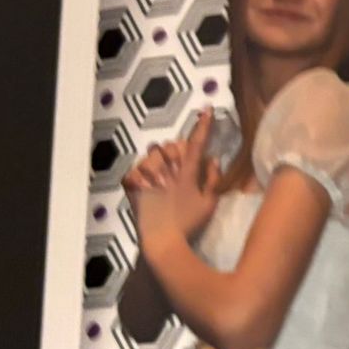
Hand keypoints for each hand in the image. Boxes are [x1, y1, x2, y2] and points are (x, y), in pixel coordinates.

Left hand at [126, 108, 222, 241]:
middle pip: (174, 146)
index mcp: (186, 172)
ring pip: (156, 153)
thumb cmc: (188, 224)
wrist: (160, 239)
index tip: (207, 109)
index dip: (204, 125)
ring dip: (163, 159)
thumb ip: (213, 178)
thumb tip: (214, 158)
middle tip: (184, 167)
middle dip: (180, 151)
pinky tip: (152, 188)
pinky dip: (147, 173)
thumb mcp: (209, 203)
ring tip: (165, 177)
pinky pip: (140, 167)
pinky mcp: (134, 182)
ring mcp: (148, 174)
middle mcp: (166, 168)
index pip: (197, 143)